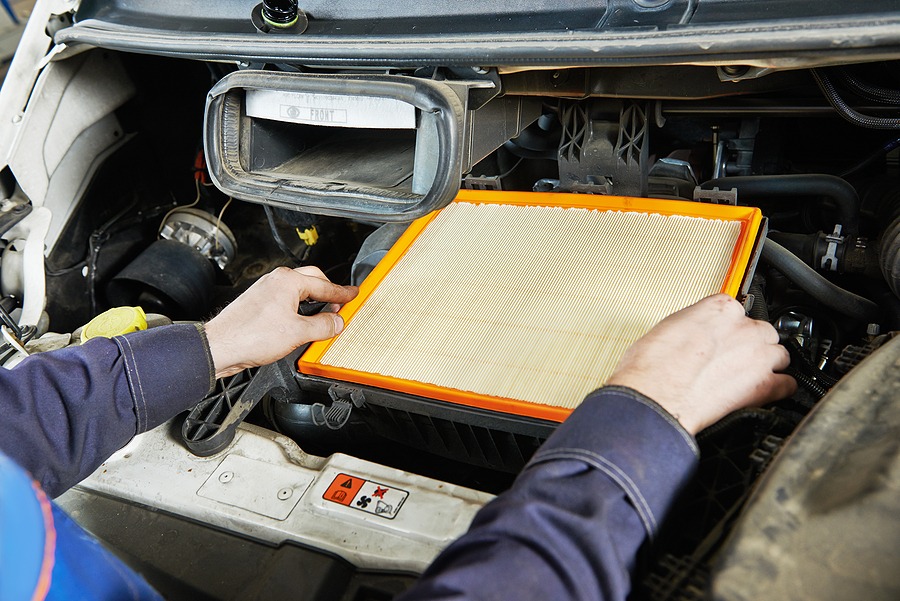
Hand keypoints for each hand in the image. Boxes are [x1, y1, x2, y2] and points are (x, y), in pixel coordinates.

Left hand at [204, 266, 357, 378]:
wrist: (220, 346)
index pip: (325, 286)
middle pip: (313, 281)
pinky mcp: (259, 303)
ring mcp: (266, 290)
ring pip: (298, 290)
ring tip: (325, 314)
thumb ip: (323, 326)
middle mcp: (276, 281)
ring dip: (314, 301)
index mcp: (289, 281)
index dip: (342, 293)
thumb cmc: (250, 336)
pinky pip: (287, 299)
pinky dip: (300, 307)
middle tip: (342, 303)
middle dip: (329, 292)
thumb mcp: (297, 333)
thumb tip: (337, 322)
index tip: (354, 295)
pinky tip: (302, 321)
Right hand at [607, 294, 795, 434]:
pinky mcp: (764, 386)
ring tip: (749, 378)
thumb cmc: (651, 368)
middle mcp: (743, 327)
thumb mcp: (667, 330)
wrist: (654, 397)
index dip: (731, 330)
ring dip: (769, 366)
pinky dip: (780, 390)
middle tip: (735, 361)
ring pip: (780, 355)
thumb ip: (693, 328)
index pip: (738, 311)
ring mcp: (758, 356)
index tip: (725, 339)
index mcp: (719, 309)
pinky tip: (767, 394)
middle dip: (753, 346)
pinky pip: (788, 384)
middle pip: (764, 332)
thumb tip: (695, 337)